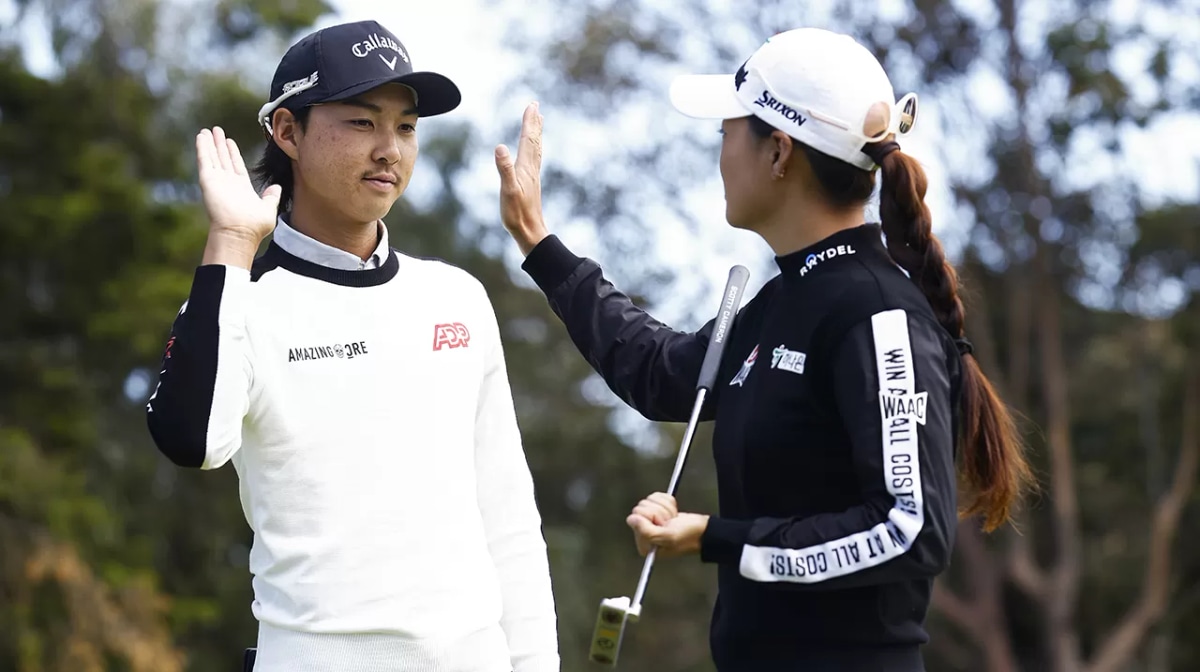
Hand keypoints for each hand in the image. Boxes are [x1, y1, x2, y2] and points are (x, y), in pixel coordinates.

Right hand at [196, 126, 280, 245]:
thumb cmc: (254, 226)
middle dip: (220, 145)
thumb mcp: (268, 209)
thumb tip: (276, 187)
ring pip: (213, 157)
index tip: (229, 141)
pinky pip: (204, 159)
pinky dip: (202, 147)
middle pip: (222, 158)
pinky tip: (201, 136)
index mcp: (241, 188)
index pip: (236, 165)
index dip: (232, 153)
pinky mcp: (208, 180)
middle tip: (216, 130)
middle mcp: (228, 183)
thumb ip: (272, 197)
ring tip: (207, 130)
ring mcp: (217, 181)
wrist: (239, 233)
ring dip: (210, 143)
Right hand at [494, 102, 548, 255]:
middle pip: (534, 140)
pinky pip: (533, 159)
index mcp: (525, 167)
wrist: (530, 232)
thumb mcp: (508, 190)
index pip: (528, 139)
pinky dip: (533, 148)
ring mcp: (532, 176)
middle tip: (536, 106)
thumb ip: (504, 168)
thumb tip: (499, 146)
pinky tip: (532, 152)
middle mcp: (531, 169)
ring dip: (535, 133)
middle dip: (534, 122)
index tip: (532, 105)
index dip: (529, 122)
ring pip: (535, 149)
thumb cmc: (517, 214)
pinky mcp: (530, 184)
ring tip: (538, 122)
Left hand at [626, 493, 707, 557]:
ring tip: (673, 519)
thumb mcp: (668, 537)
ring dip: (665, 507)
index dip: (652, 518)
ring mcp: (650, 522)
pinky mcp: (657, 511)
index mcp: (644, 544)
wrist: (703, 530)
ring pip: (648, 501)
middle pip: (641, 507)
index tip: (664, 525)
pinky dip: (667, 501)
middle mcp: (644, 534)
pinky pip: (656, 497)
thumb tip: (631, 519)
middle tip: (670, 522)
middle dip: (659, 512)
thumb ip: (647, 531)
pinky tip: (674, 513)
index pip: (635, 518)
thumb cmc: (689, 536)